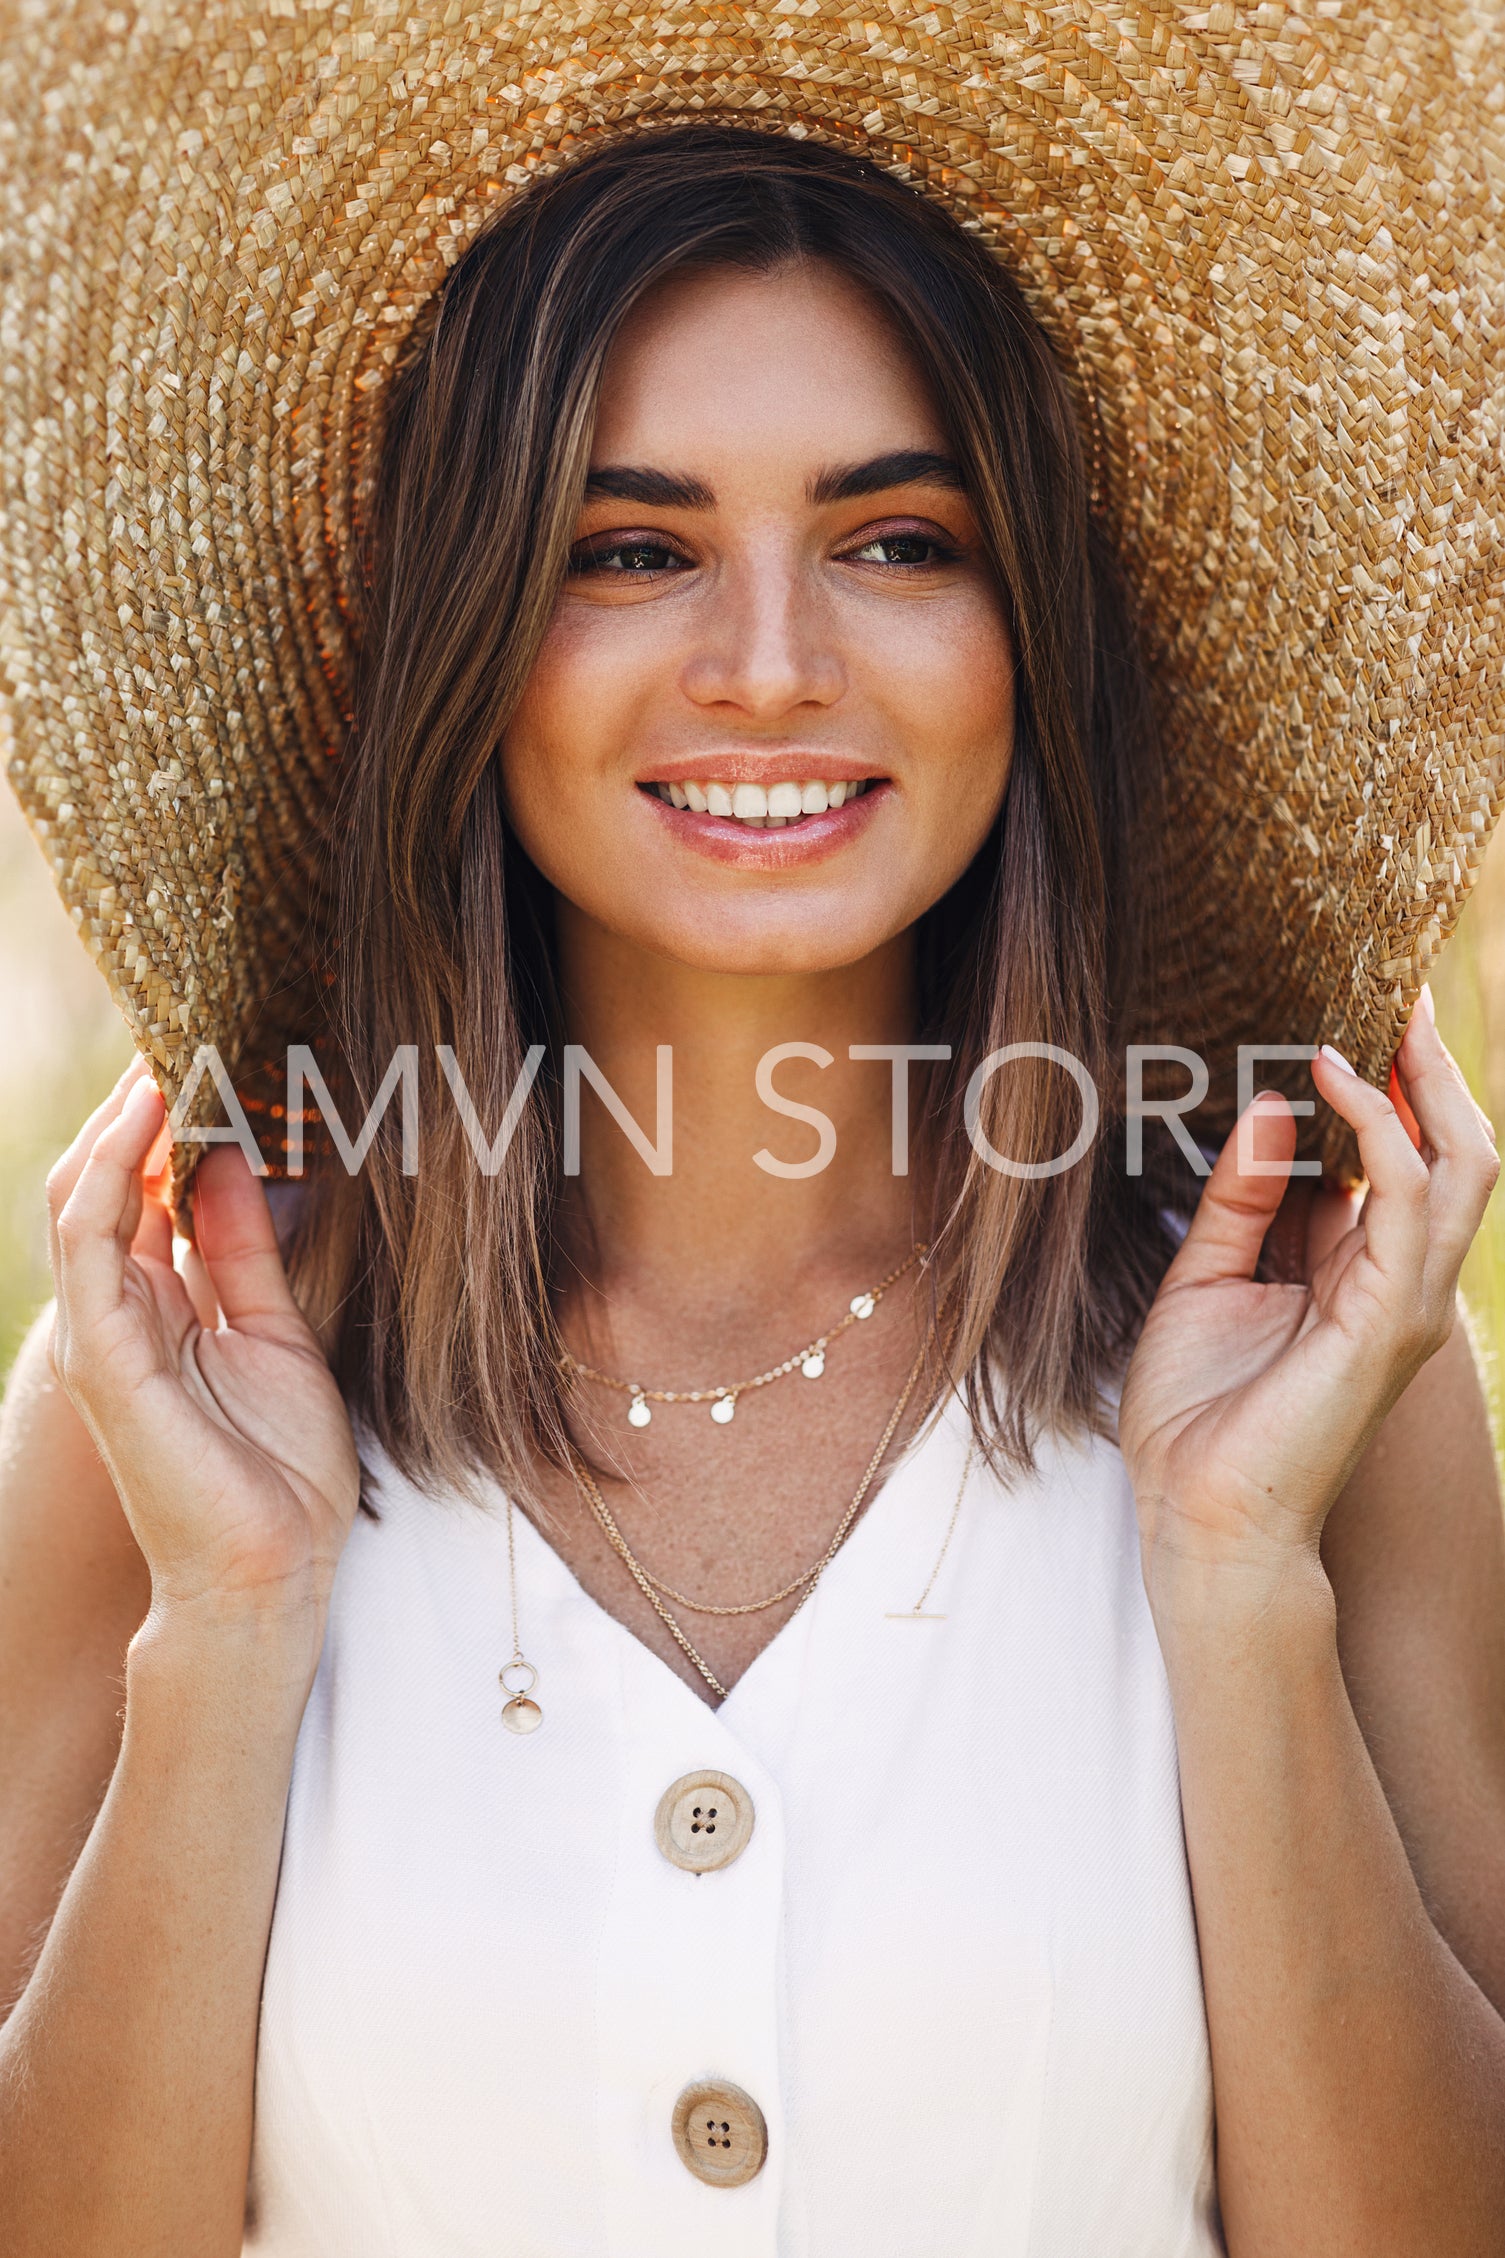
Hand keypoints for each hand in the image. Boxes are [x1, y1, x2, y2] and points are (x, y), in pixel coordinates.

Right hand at [47, 1057, 360, 1628]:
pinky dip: (113, 1173)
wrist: (272, 1574)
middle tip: (178, 1029)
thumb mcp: (276, 1331)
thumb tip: (232, 1161)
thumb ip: (245, 1249)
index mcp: (158, 1309)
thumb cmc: (278, 1471)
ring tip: (163, 1052)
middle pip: (102, 1183)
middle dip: (134, 1109)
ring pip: (81, 1199)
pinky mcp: (106, 1355)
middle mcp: (120, 1314)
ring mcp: (104, 1334)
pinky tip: (149, 1120)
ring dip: (118, 1123)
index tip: (201, 1054)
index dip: (161, 1123)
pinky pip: (91, 1244)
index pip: (139, 1191)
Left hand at [1119, 989, 1498, 1619]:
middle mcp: (1397, 1280)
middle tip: (1398, 988)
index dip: (1389, 1085)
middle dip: (1432, 1068)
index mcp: (1356, 1269)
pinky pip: (1411, 1204)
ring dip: (1429, 1083)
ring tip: (1388, 1015)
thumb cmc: (1198, 1414)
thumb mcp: (1202, 1277)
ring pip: (1463, 1166)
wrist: (1199, 1518)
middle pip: (1454, 1150)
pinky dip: (1382, 1133)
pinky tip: (1335, 1085)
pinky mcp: (1387, 1320)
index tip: (1355, 1012)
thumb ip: (1238, 1197)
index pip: (1400, 1157)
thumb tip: (1264, 1107)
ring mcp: (1404, 1301)